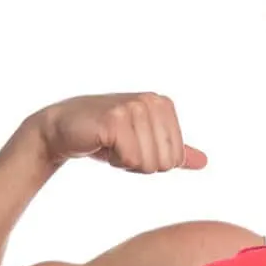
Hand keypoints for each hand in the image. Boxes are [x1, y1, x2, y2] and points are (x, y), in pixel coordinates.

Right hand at [34, 92, 208, 172]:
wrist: (61, 129)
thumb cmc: (104, 137)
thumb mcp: (143, 142)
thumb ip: (173, 151)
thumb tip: (203, 162)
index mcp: (164, 105)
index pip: (176, 158)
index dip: (151, 162)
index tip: (131, 145)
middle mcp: (151, 101)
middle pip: (165, 162)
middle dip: (139, 164)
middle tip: (119, 146)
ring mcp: (133, 107)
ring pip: (148, 162)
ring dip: (125, 162)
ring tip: (110, 144)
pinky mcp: (115, 119)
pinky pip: (130, 159)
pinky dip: (114, 160)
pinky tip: (101, 144)